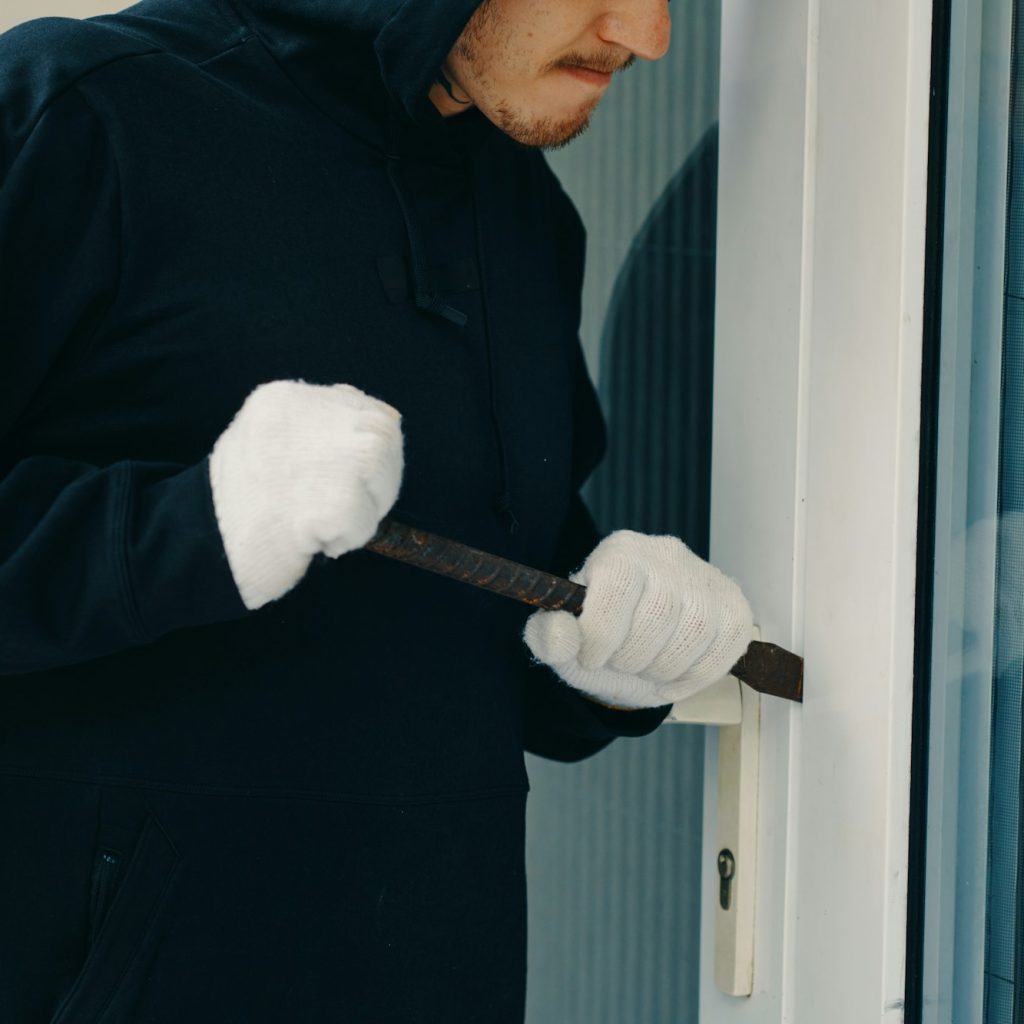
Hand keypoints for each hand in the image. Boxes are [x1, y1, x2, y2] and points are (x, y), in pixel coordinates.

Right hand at [208, 379, 402, 609]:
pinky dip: (352, 537)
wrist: (198, 546)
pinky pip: (365, 518)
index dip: (374, 445)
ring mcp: (312, 456)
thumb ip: (317, 427)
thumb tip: (383, 422)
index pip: (363, 407)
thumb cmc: (241, 503)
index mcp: (283, 399)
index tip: (360, 476)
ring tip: (328, 525)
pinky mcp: (325, 501)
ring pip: (380, 472)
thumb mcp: (268, 441)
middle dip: (381, 476)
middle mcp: (298, 416)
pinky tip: (320, 543)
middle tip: (354, 507)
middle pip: (381, 435)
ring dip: (367, 507)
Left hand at [523, 530, 752, 707]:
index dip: (602, 632)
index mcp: (619, 553)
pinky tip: (674, 675)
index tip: (592, 656)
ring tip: (647, 669)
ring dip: (665, 667)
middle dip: (634, 656)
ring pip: (696, 629)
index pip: (618, 583)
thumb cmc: (601, 640)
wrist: (637, 652)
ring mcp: (704, 578)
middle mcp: (665, 554)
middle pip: (659, 612)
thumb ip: (550, 637)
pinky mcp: (734, 605)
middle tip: (623, 665)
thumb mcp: (566, 641)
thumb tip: (563, 633)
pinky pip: (727, 644)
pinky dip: (697, 674)